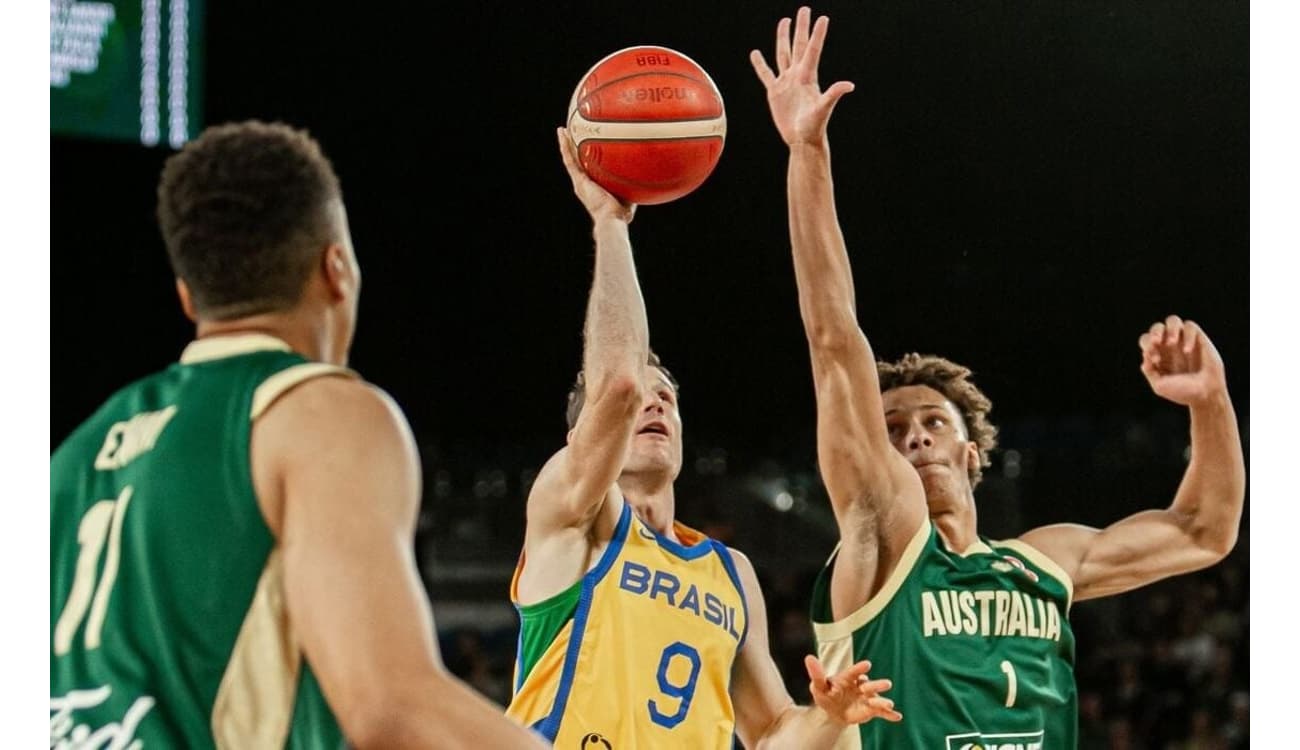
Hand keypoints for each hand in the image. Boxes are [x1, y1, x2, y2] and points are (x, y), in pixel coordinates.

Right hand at [556, 127, 634, 224]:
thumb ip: (631, 183)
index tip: (586, 146)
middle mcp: (583, 184)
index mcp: (592, 187)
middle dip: (573, 148)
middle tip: (571, 134)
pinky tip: (562, 134)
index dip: (585, 158)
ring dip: (565, 144)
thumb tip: (645, 172)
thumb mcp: (628, 194)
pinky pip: (570, 160)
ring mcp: (580, 182)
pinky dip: (565, 146)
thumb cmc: (621, 213)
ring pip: (570, 158)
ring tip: (562, 130)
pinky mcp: (579, 180)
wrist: (612, 219)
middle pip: (576, 162)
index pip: (587, 169)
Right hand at [749, 6, 854, 146]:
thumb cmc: (814, 127)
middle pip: (798, 46)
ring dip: (783, 38)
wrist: (802, 140)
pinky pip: (766, 74)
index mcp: (808, 77)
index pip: (812, 50)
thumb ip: (833, 95)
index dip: (817, 34)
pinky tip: (756, 53)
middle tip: (804, 9)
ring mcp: (786, 82)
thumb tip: (849, 85)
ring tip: (785, 21)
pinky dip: (760, 64)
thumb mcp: (823, 109)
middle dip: (801, 28)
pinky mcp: (775, 92)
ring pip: (783, 54)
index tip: (822, 18)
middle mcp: (798, 76)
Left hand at [805, 654, 901, 725]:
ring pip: (877, 698)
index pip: (854, 672)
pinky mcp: (871, 709)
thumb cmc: (826, 694)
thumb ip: (816, 674)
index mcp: (848, 677)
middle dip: (876, 685)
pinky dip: (890, 714)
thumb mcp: (818, 686)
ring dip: (883, 701)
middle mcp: (861, 685)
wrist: (832, 711)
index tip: (867, 664)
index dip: (860, 669)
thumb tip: (809, 657)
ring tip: (889, 704)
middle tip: (885, 684)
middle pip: (869, 684)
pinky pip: (881, 712)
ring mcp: (867, 697)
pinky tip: (897, 717)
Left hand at [1138, 315, 1227, 406]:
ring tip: (1172, 342)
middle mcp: (1170, 345)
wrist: (1205, 395)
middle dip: (1155, 332)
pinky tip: (1187, 351)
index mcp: (1158, 353)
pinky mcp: (1199, 339)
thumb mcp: (1160, 386)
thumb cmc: (1183, 392)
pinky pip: (1191, 327)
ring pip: (1173, 320)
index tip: (1155, 359)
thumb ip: (1150, 372)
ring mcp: (1184, 341)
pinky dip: (1187, 336)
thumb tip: (1145, 359)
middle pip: (1157, 327)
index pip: (1146, 340)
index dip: (1147, 345)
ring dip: (1170, 328)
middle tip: (1157, 342)